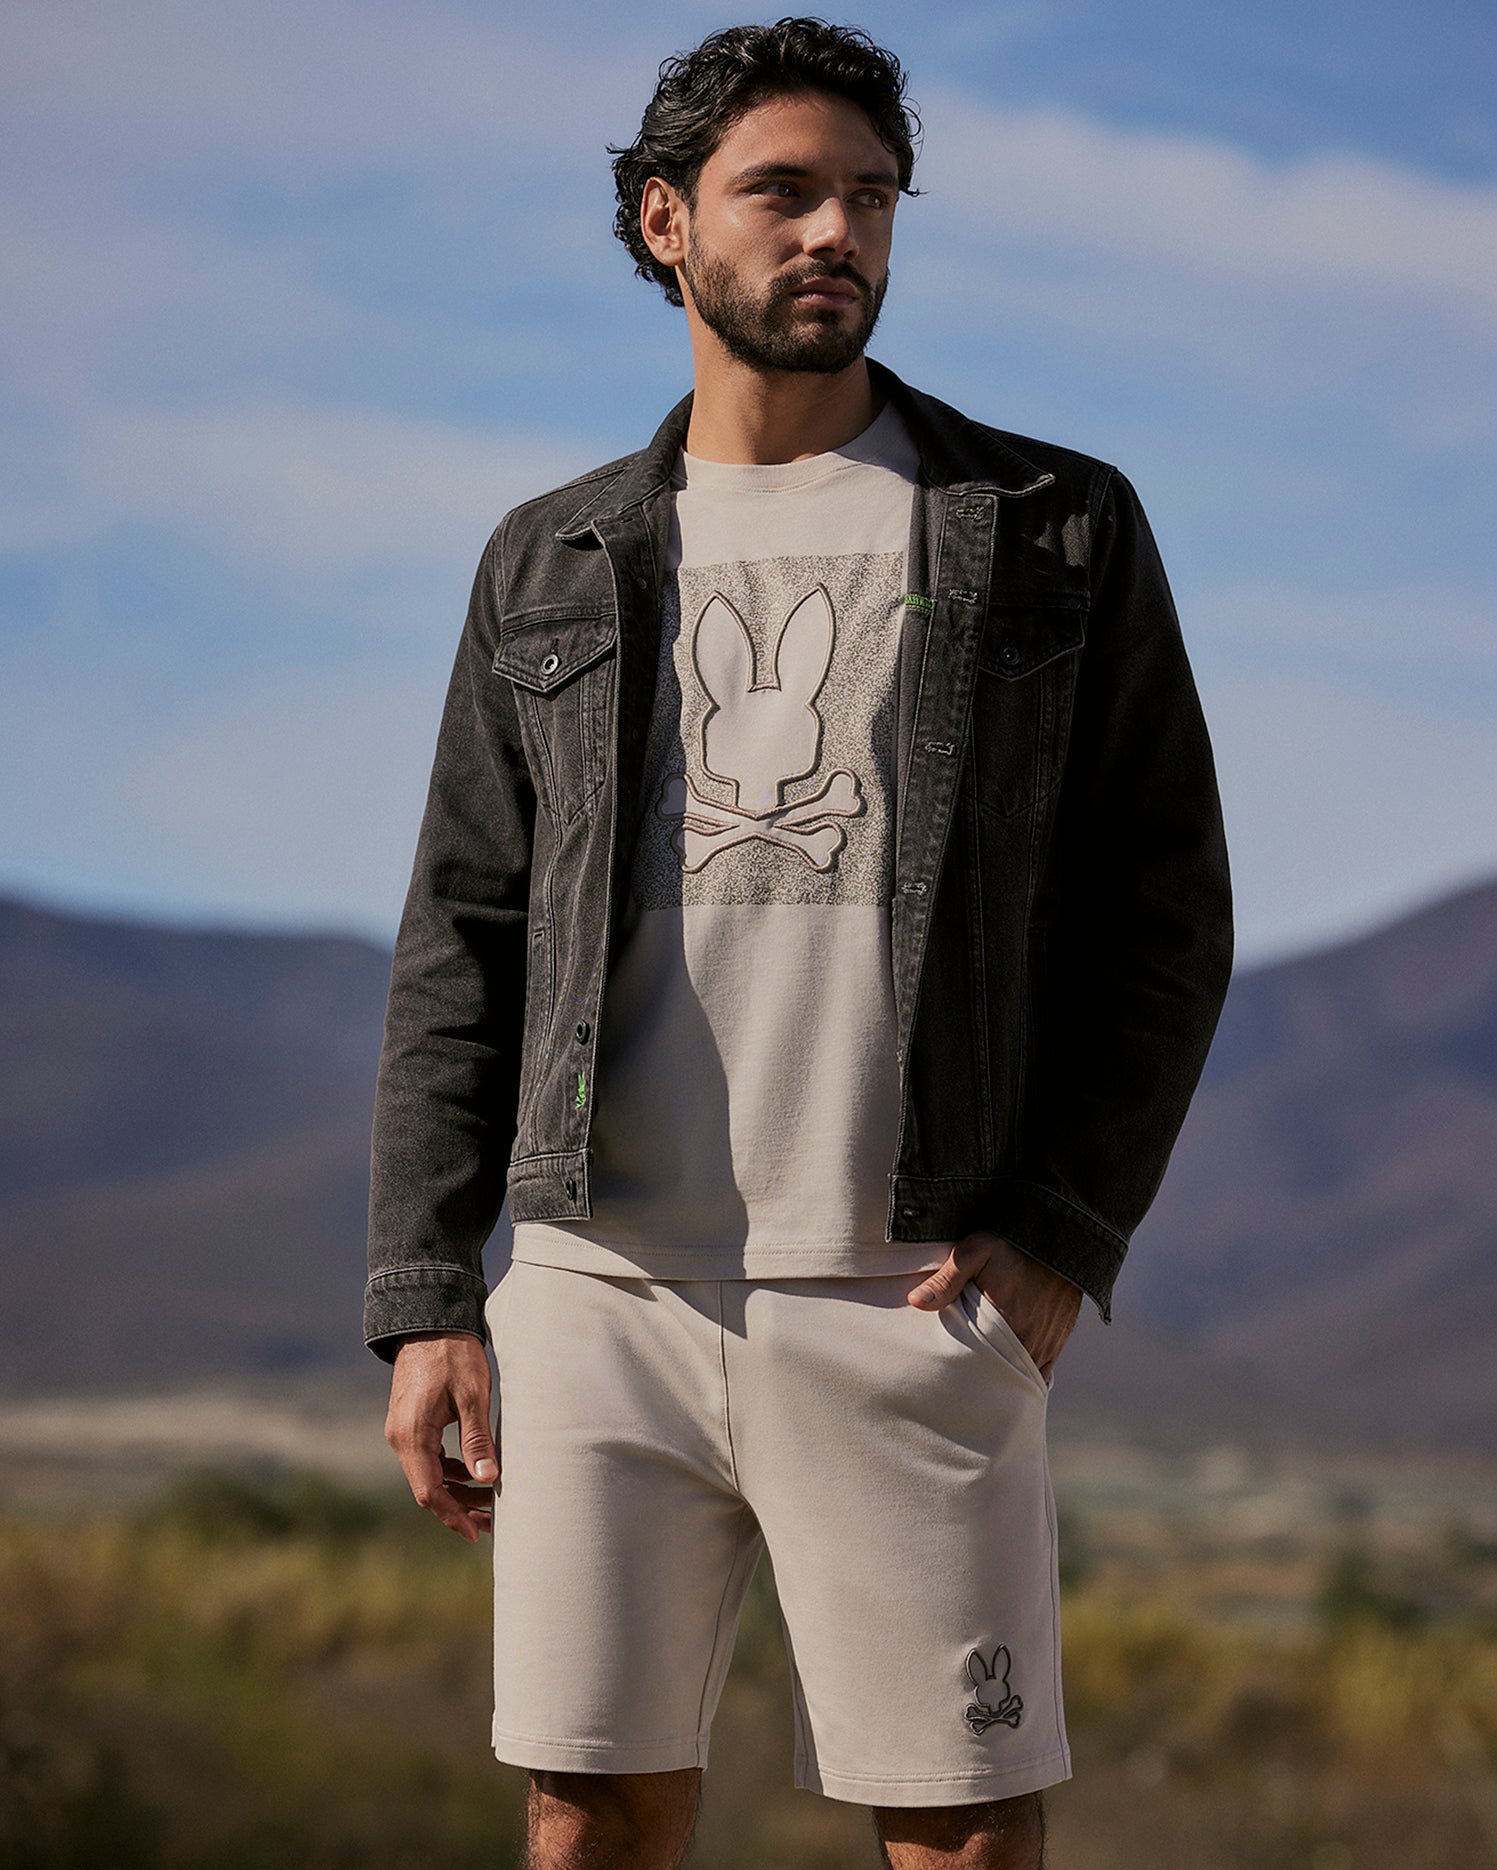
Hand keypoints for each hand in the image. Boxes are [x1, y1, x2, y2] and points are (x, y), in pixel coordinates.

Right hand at [384, 1331, 497, 1542]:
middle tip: (493, 1521)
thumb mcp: (473, 1396)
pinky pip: (429, 1457)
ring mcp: (403, 1430)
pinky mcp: (411, 1422)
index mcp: (412, 1435)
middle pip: (428, 1488)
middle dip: (460, 1508)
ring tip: (491, 1498)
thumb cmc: (454, 1354)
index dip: (453, 1517)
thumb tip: (488, 1479)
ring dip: (457, 1489)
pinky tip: (475, 1472)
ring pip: (429, 1474)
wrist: (429, 1321)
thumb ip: (478, 1439)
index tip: (476, 1534)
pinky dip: (451, 1470)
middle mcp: (401, 1438)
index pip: (429, 1492)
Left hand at [907, 1232, 1082, 1383]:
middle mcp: (1028, 1338)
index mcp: (1003, 1322)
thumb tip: (916, 1301)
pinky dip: (1027, 1374)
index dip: (965, 1374)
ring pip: (1022, 1376)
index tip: (950, 1378)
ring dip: (1006, 1379)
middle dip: (983, 1382)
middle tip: (963, 1387)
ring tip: (984, 1383)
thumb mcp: (974, 1252)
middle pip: (1001, 1376)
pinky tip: (1010, 1373)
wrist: (1060, 1237)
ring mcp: (1047, 1342)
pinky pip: (1043, 1370)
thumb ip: (946, 1280)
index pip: (979, 1364)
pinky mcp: (1059, 1339)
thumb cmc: (1013, 1243)